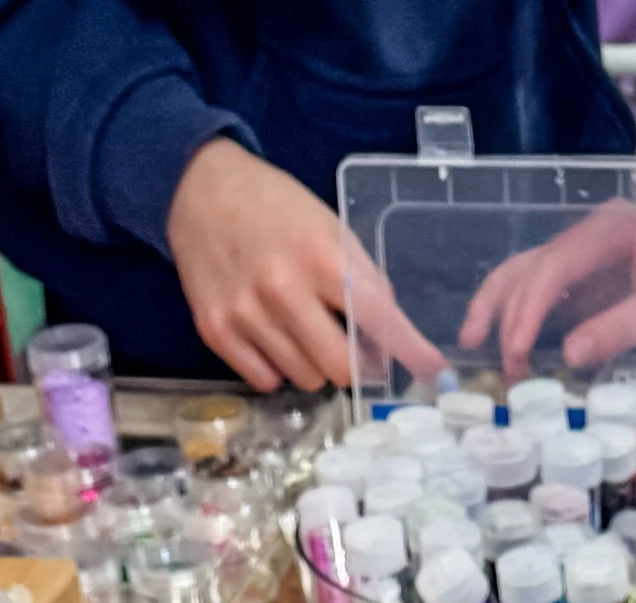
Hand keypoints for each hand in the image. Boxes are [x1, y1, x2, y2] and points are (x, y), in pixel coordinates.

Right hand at [166, 139, 440, 394]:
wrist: (200, 190)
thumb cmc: (274, 206)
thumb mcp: (329, 226)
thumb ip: (362, 277)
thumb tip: (390, 334)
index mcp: (321, 258)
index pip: (379, 320)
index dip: (410, 351)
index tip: (436, 373)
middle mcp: (283, 290)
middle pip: (339, 368)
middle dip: (351, 363)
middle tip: (346, 345)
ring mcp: (246, 315)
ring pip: (303, 378)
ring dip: (311, 362)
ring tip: (298, 327)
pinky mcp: (216, 332)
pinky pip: (264, 380)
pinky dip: (275, 367)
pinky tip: (269, 334)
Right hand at [458, 203, 635, 379]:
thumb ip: (619, 329)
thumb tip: (569, 355)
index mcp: (609, 231)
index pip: (551, 266)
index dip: (525, 311)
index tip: (512, 353)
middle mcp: (594, 238)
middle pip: (529, 265)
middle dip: (501, 309)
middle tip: (480, 354)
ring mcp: (594, 259)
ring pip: (533, 277)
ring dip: (507, 312)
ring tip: (483, 350)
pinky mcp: (600, 283)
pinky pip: (553, 298)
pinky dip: (530, 321)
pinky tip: (518, 349)